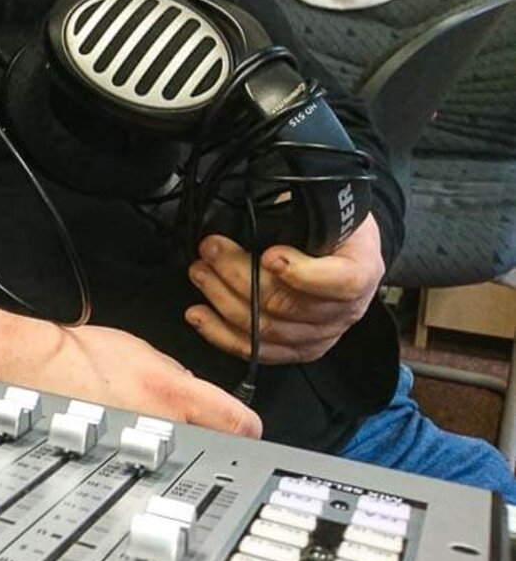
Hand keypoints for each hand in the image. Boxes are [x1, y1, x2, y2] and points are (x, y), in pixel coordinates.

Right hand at [40, 322, 262, 437]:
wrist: (40, 370)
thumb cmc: (81, 354)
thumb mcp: (144, 348)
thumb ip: (179, 373)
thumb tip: (197, 392)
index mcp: (174, 393)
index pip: (240, 424)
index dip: (250, 428)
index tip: (249, 429)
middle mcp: (164, 426)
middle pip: (214, 442)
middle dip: (207, 430)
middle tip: (189, 417)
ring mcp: (142, 445)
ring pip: (180, 446)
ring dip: (174, 435)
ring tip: (147, 416)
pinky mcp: (121, 456)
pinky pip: (148, 452)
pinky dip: (146, 442)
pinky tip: (127, 425)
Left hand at [185, 214, 383, 364]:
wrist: (347, 252)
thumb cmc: (333, 227)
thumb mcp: (328, 210)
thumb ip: (299, 217)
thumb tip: (252, 218)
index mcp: (361, 271)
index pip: (340, 282)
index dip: (302, 273)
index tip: (269, 254)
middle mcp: (346, 310)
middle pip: (287, 305)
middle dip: (238, 274)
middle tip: (210, 250)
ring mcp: (322, 335)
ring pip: (266, 329)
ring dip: (223, 299)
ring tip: (200, 272)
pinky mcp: (298, 350)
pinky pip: (257, 350)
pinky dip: (221, 334)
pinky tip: (199, 315)